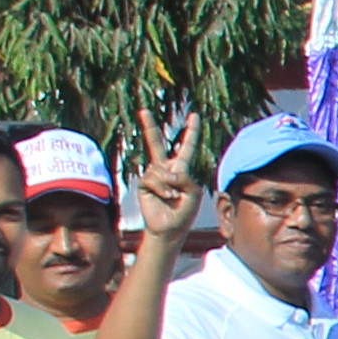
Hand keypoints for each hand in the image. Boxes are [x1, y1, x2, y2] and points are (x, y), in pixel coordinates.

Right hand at [121, 113, 204, 247]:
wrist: (170, 228)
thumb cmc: (184, 211)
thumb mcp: (193, 192)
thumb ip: (185, 177)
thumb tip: (168, 171)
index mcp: (182, 168)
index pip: (186, 146)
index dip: (190, 131)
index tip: (194, 115)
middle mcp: (166, 168)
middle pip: (156, 144)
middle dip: (149, 127)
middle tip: (143, 111)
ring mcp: (153, 175)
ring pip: (160, 169)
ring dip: (169, 184)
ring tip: (173, 197)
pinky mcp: (144, 184)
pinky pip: (153, 179)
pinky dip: (162, 188)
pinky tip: (166, 197)